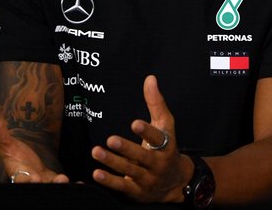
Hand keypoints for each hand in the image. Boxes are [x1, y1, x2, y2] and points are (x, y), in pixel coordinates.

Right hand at [0, 115, 68, 182]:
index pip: (21, 179)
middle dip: (48, 185)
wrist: (24, 159)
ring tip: (68, 179)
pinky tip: (81, 185)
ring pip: (52, 187)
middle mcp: (31, 182)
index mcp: (18, 173)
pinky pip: (62, 186)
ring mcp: (43, 183)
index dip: (27, 179)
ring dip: (61, 185)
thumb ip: (0, 134)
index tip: (34, 178)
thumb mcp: (6, 143)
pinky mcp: (53, 181)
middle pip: (39, 186)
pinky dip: (71, 187)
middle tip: (60, 180)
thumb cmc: (13, 153)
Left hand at [91, 75, 191, 202]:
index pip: (158, 138)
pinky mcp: (137, 192)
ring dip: (112, 162)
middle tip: (110, 139)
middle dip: (126, 149)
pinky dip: (109, 181)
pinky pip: (122, 187)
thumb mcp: (165, 125)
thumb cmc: (167, 147)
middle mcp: (158, 164)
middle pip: (142, 156)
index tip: (134, 123)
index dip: (147, 132)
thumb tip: (150, 78)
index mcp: (166, 145)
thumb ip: (156, 103)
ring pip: (129, 171)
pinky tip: (96, 173)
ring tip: (96, 151)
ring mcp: (147, 179)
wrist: (175, 182)